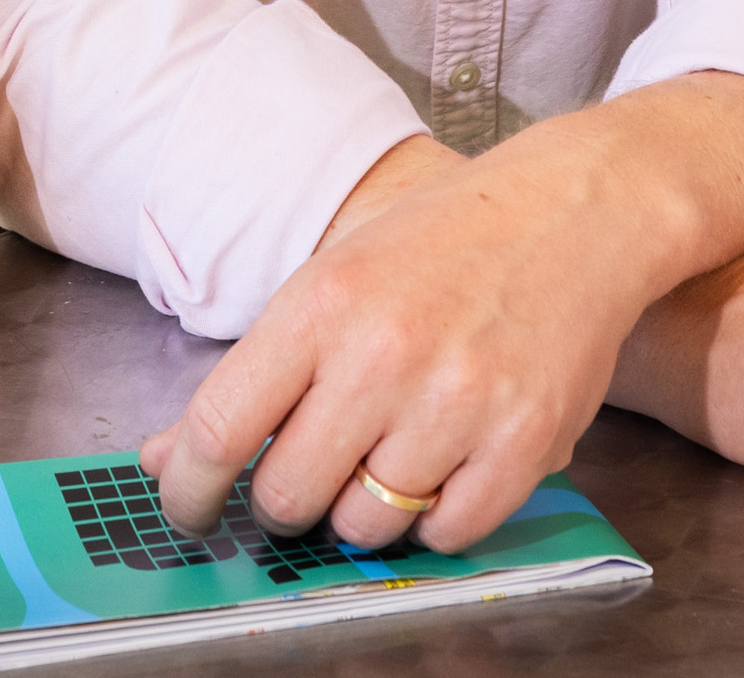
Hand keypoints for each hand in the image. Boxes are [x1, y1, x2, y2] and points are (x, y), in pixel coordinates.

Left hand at [141, 142, 661, 557]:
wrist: (575, 210)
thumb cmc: (443, 242)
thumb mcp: (332, 279)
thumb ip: (250, 376)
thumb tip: (167, 461)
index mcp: (323, 303)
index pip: (219, 429)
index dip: (188, 489)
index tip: (188, 507)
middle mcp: (385, 354)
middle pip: (287, 496)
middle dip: (287, 499)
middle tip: (313, 468)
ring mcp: (459, 401)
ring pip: (365, 526)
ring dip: (364, 510)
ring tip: (391, 452)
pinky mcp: (525, 440)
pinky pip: (448, 533)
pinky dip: (437, 518)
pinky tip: (446, 463)